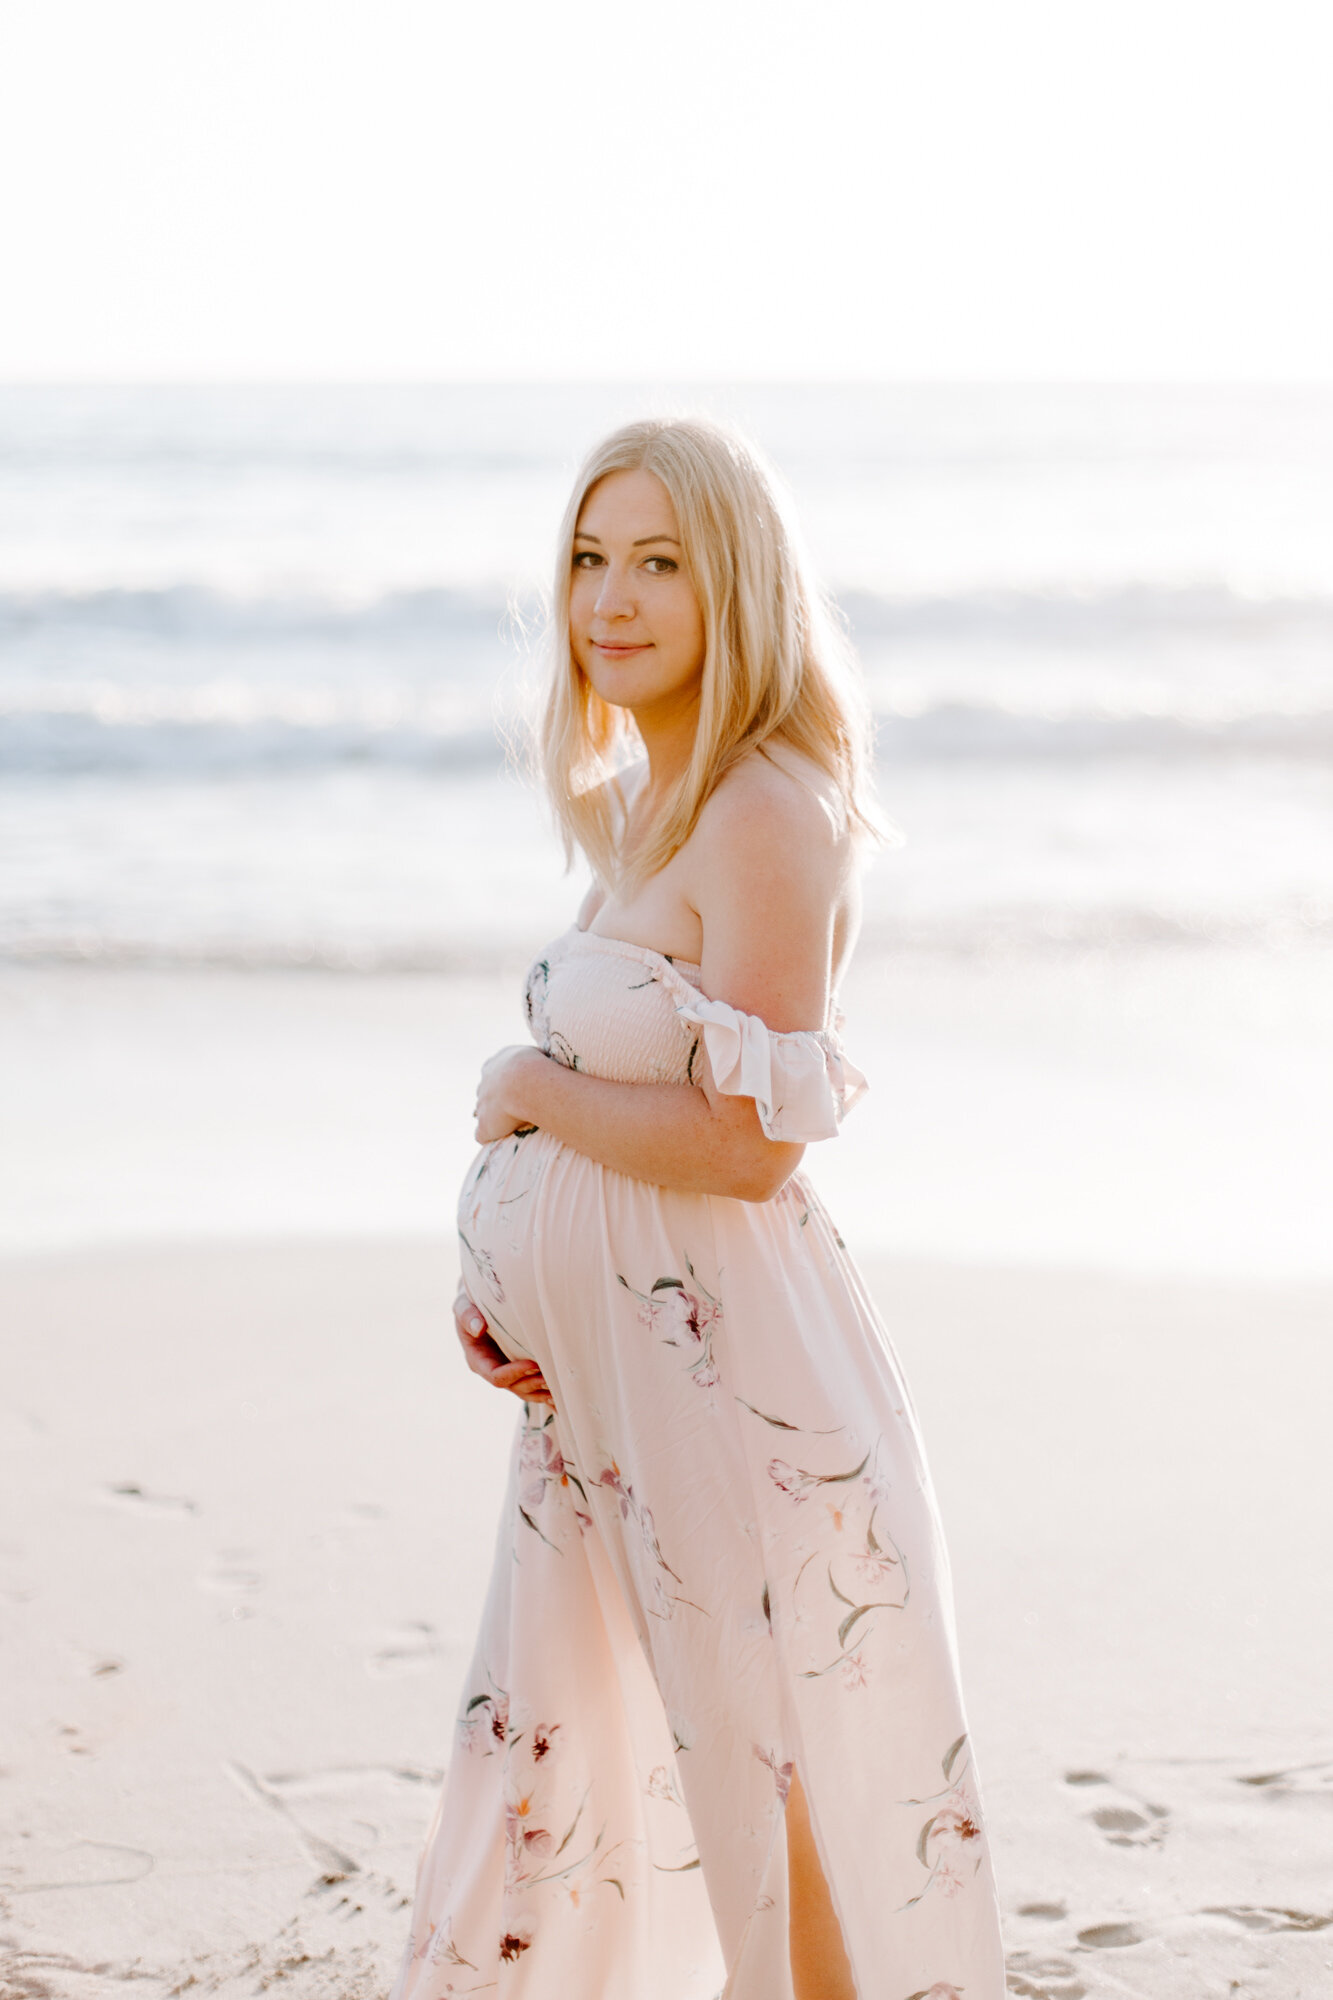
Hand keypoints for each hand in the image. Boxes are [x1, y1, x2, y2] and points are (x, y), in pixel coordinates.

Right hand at [454, 1287, 553, 1408]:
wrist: (482, 1303)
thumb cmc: (472, 1302)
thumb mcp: (464, 1305)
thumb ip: (467, 1314)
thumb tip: (478, 1327)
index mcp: (478, 1360)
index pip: (495, 1375)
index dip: (514, 1373)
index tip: (533, 1364)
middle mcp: (493, 1370)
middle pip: (513, 1386)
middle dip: (532, 1384)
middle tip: (551, 1378)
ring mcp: (508, 1371)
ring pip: (525, 1390)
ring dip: (541, 1391)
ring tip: (559, 1389)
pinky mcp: (520, 1369)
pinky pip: (532, 1385)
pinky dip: (545, 1391)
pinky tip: (559, 1394)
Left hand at [473, 1045, 544, 1144]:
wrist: (527, 1083)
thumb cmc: (537, 1067)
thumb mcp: (534, 1054)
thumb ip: (529, 1060)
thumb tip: (542, 1062)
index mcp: (493, 1065)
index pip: (493, 1075)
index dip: (504, 1084)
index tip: (518, 1090)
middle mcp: (483, 1084)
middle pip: (486, 1094)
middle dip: (497, 1101)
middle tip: (517, 1107)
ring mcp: (481, 1106)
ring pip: (483, 1114)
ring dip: (495, 1119)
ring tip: (516, 1124)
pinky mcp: (484, 1126)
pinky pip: (482, 1134)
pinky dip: (490, 1136)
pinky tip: (505, 1137)